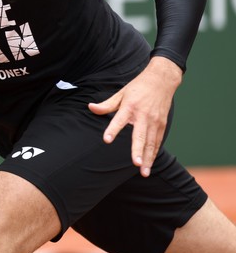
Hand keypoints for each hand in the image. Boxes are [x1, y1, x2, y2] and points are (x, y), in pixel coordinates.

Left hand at [88, 57, 181, 176]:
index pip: (119, 120)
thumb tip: (90, 107)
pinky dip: (154, 153)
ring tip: (144, 172)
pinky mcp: (162, 125)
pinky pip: (157, 142)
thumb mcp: (120, 93)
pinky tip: (150, 164)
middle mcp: (143, 116)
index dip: (113, 130)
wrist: (161, 81)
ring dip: (148, 158)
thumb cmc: (138, 87)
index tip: (106, 140)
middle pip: (140, 135)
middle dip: (138, 151)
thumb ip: (106, 105)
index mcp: (130, 107)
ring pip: (151, 143)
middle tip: (136, 164)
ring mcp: (154, 121)